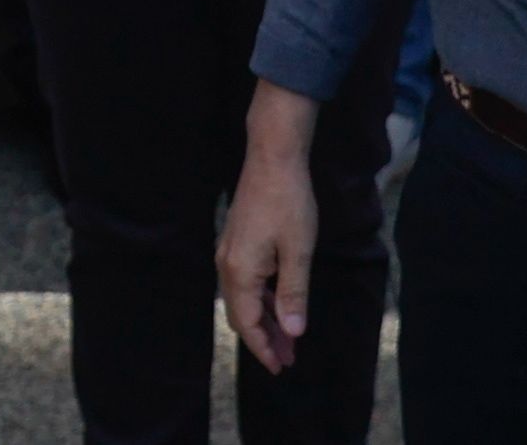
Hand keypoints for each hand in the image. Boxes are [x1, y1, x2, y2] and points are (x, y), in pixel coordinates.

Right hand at [216, 86, 320, 373]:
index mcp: (240, 271)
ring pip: (244, 299)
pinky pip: (245, 282)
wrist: (273, 158)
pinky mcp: (236, 242)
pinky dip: (262, 299)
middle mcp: (227, 265)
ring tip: (288, 338)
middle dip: (264, 339)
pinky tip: (279, 303)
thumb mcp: (299, 252)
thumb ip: (294, 294)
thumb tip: (293, 332)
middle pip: (242, 314)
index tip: (281, 367)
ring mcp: (229, 253)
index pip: (248, 323)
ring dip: (264, 320)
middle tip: (287, 359)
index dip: (264, 348)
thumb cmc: (288, 203)